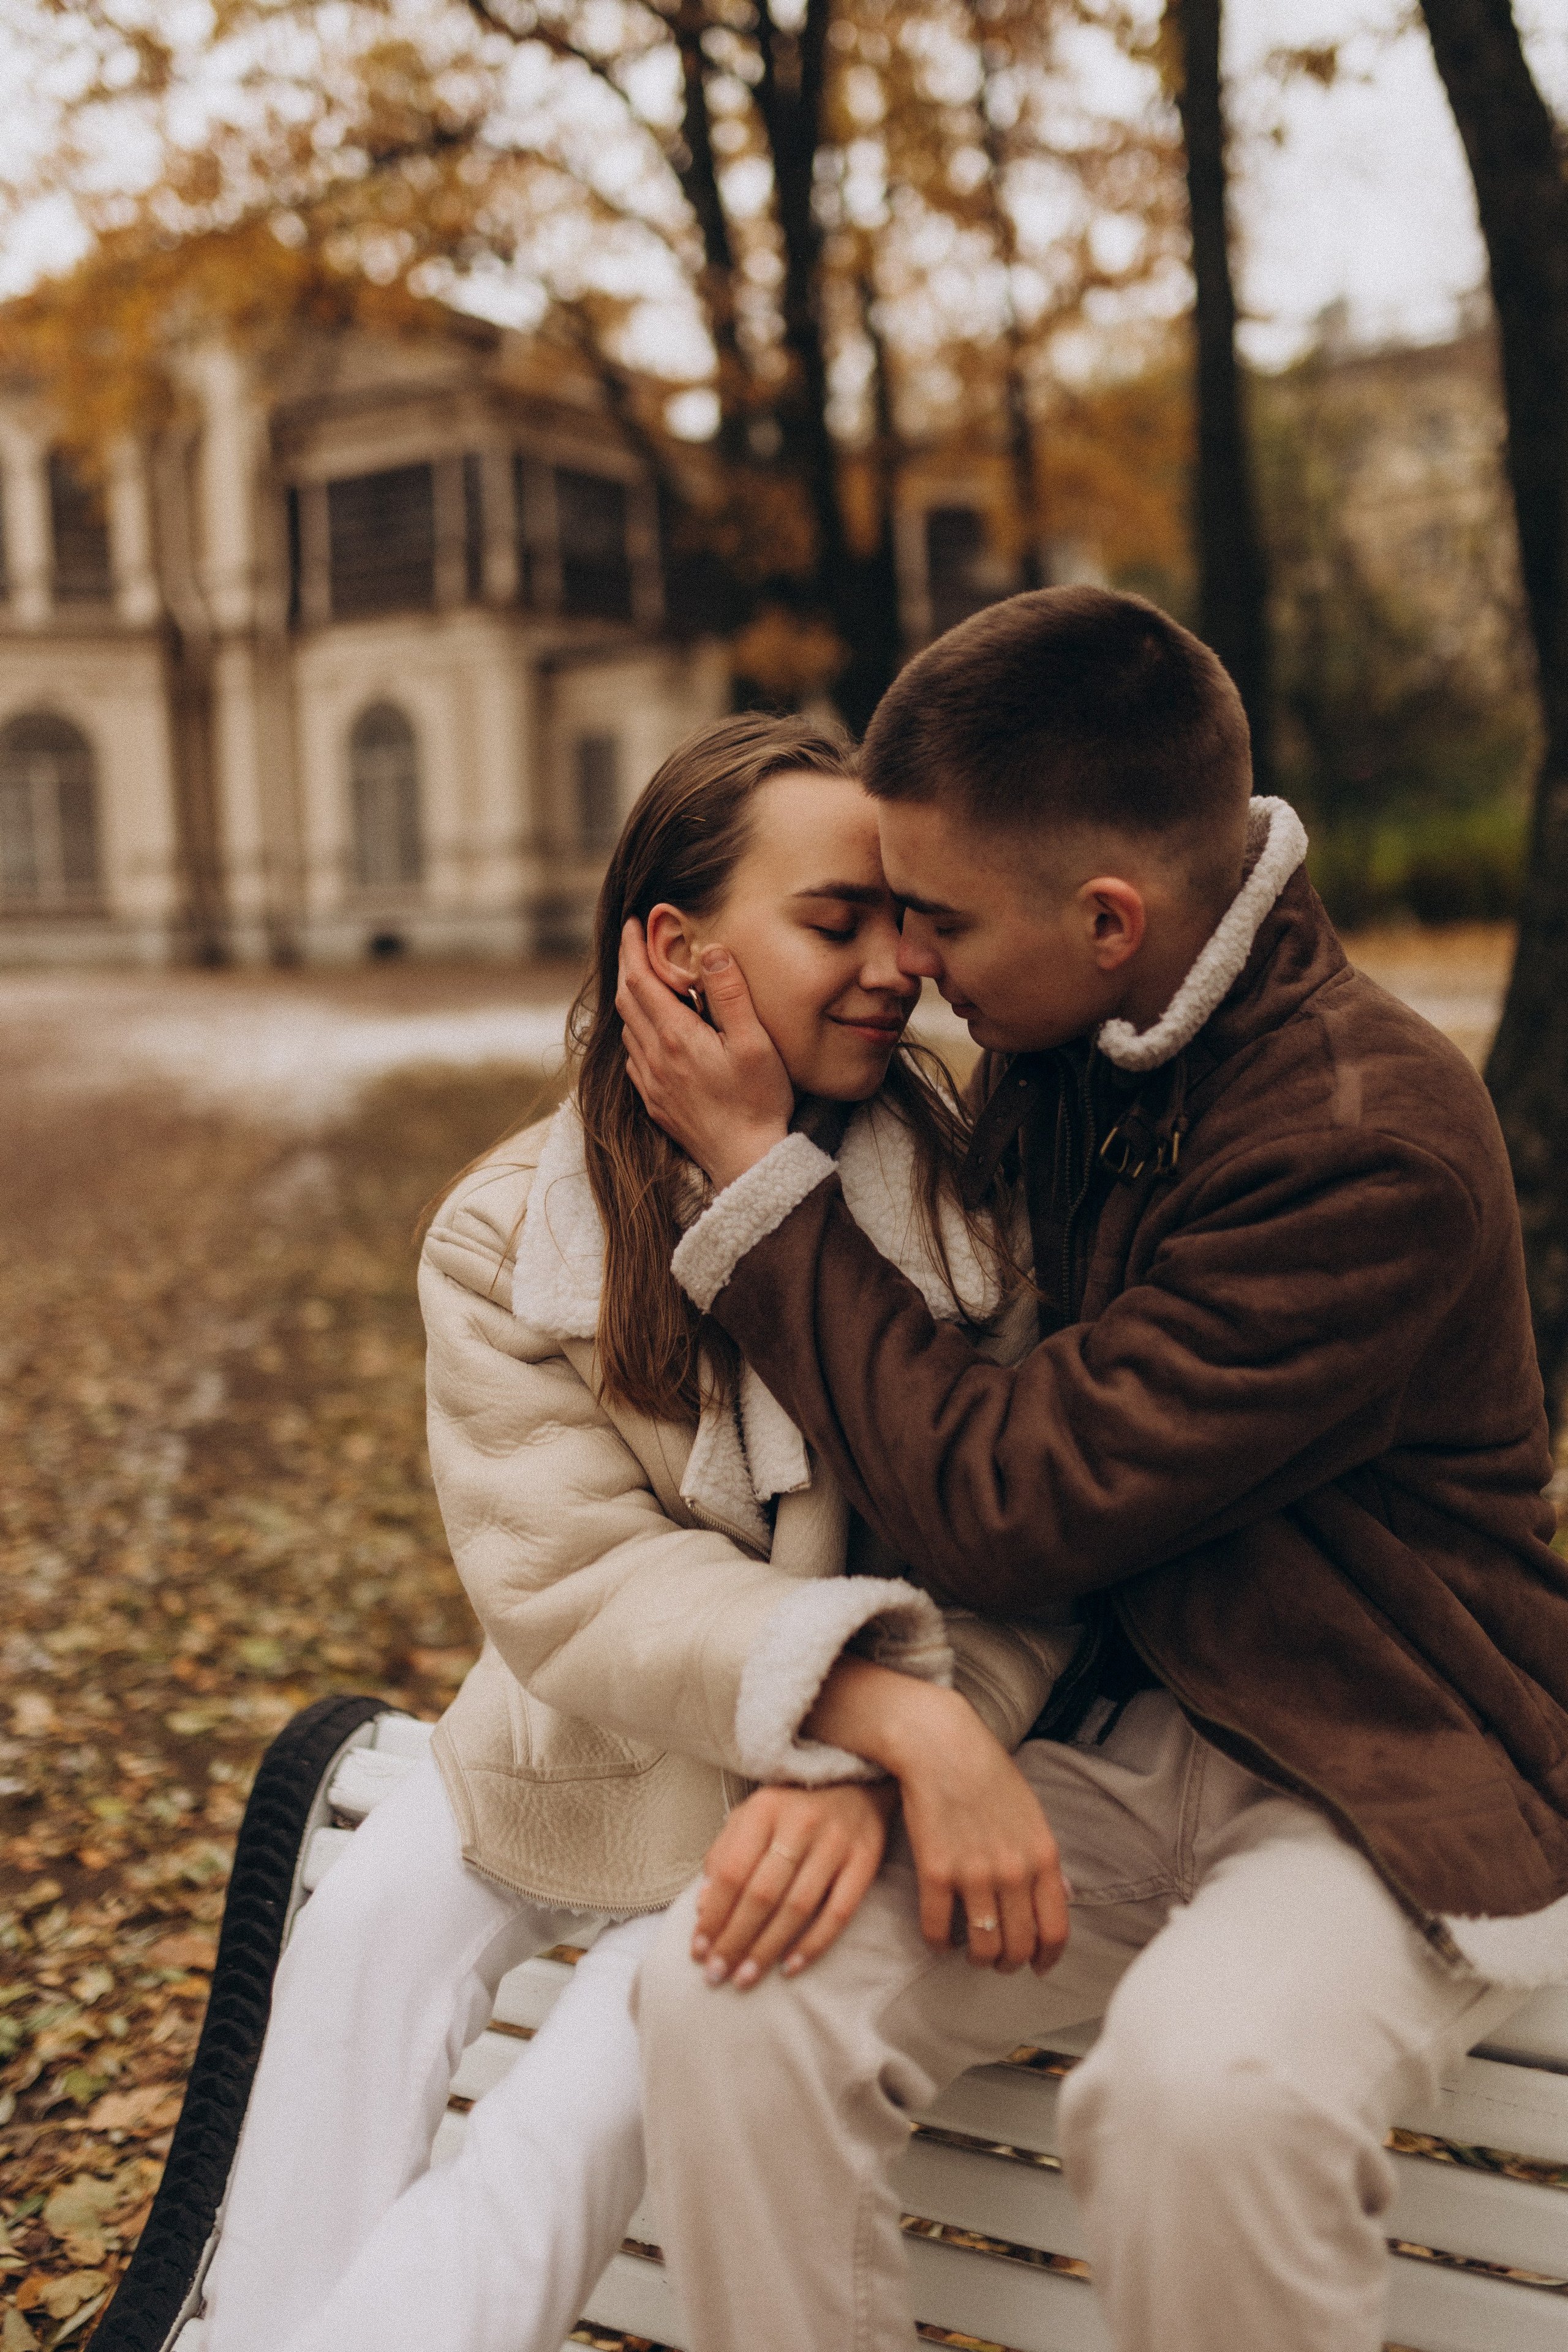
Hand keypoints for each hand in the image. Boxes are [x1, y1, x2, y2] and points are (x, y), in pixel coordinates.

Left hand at [616, 921, 793, 1188]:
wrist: (746, 1161)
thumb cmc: (758, 1102)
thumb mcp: (754, 1042)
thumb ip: (730, 994)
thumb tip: (710, 950)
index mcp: (676, 1036)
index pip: (640, 979)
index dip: (633, 947)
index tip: (633, 923)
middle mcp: (654, 1057)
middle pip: (627, 1000)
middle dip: (627, 965)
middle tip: (635, 942)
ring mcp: (651, 1082)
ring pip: (628, 1028)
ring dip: (630, 998)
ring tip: (644, 979)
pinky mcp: (655, 1102)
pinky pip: (634, 1057)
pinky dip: (636, 1031)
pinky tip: (651, 1031)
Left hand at [690, 1780, 899, 1988]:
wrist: (856, 1783)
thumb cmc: (791, 1809)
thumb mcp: (750, 1817)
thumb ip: (724, 1855)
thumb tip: (703, 1906)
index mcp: (764, 1809)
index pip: (731, 1871)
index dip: (713, 1915)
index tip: (698, 1951)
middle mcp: (800, 1823)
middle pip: (762, 1894)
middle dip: (735, 1940)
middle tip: (718, 1975)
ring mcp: (836, 1842)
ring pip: (797, 1908)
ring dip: (767, 1949)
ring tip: (746, 1977)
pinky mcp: (865, 1860)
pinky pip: (838, 1912)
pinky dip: (813, 1944)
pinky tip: (791, 1967)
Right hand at [805, 1659, 1068, 1975]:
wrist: (941, 1745)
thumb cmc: (987, 1774)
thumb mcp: (1031, 1814)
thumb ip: (1045, 1860)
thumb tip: (1062, 1898)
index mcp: (1042, 1856)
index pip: (1055, 1930)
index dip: (1046, 1958)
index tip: (1038, 1967)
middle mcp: (1013, 1872)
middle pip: (1018, 1946)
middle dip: (1010, 1963)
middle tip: (1000, 1962)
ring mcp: (974, 1874)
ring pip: (982, 1947)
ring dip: (978, 1959)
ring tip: (972, 1954)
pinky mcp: (936, 1871)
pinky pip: (937, 1928)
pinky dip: (939, 1943)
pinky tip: (940, 1939)